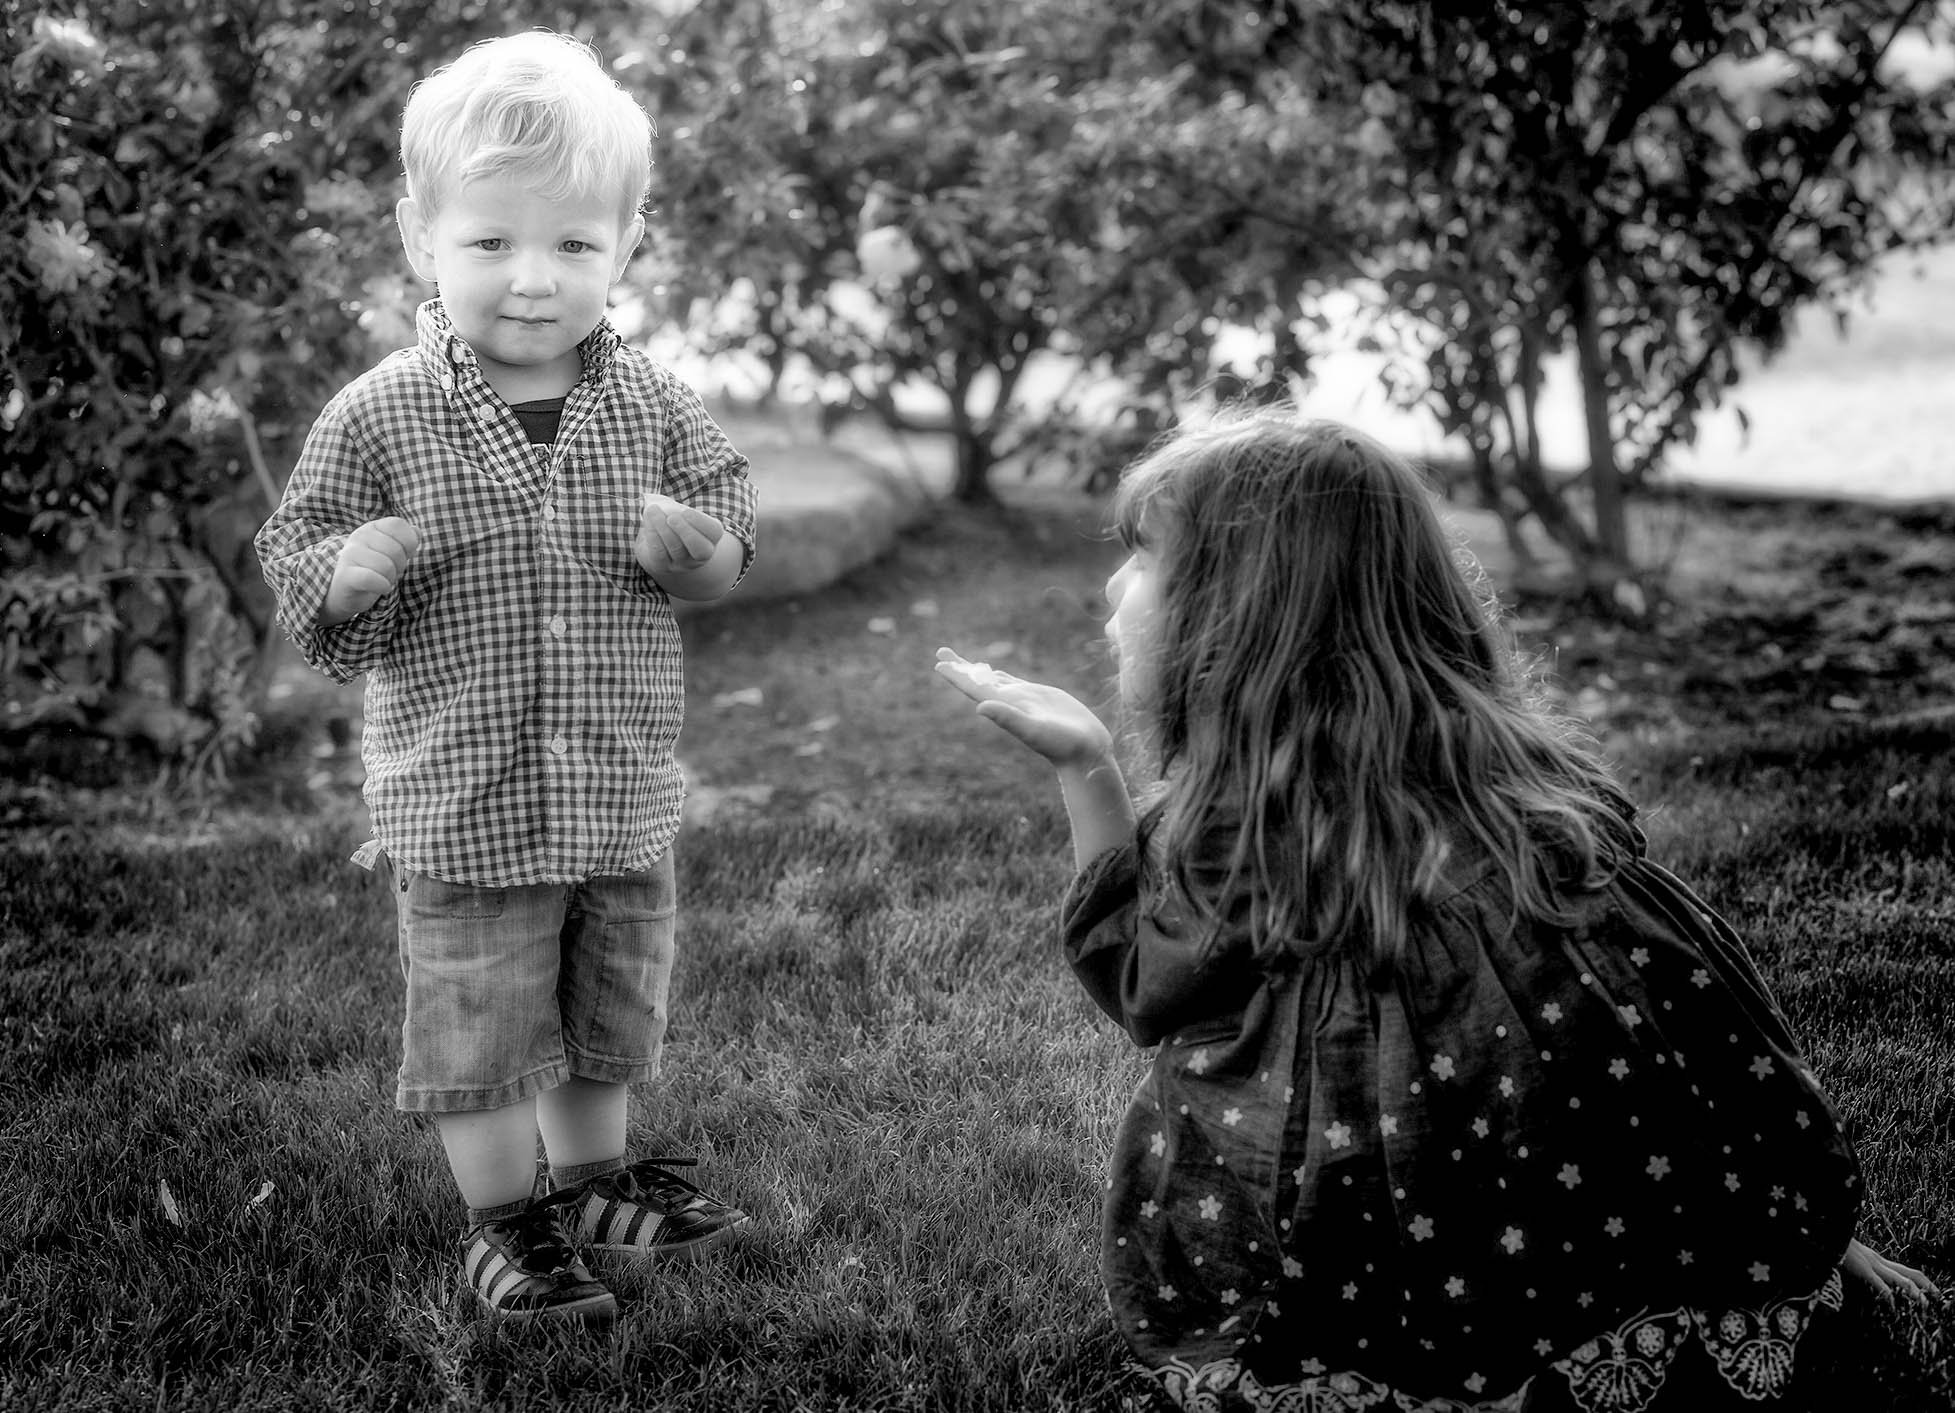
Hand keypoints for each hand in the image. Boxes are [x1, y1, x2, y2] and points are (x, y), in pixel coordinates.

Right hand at [322, 516, 419, 626]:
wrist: (345, 592)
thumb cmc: (373, 570)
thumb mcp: (391, 552)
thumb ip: (406, 540)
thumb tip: (417, 532)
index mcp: (372, 528)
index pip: (398, 525)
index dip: (408, 543)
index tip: (402, 555)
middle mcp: (359, 536)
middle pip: (396, 550)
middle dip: (400, 566)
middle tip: (389, 573)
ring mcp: (349, 554)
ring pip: (386, 566)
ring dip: (390, 579)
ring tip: (381, 580)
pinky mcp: (345, 574)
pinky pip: (372, 579)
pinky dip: (382, 586)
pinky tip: (380, 588)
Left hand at [635, 492, 723, 576]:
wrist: (660, 544)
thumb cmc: (675, 522)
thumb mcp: (682, 513)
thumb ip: (678, 508)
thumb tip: (664, 506)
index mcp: (711, 537)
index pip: (714, 532)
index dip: (701, 522)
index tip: (686, 512)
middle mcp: (701, 554)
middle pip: (700, 549)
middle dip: (686, 531)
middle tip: (672, 518)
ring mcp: (682, 563)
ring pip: (676, 549)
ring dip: (663, 528)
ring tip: (653, 510)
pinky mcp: (664, 566)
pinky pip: (659, 553)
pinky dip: (653, 534)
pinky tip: (648, 520)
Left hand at [934, 646, 1113, 769]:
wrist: (1085, 752)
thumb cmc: (1062, 744)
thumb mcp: (1033, 731)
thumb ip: (1008, 719)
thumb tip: (980, 707)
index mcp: (1005, 707)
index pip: (975, 688)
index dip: (957, 676)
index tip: (938, 663)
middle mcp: (1010, 702)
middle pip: (979, 680)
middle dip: (961, 666)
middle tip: (941, 650)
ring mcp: (1024, 699)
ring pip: (994, 680)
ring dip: (977, 670)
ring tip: (961, 661)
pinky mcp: (1040, 697)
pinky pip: (1013, 682)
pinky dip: (1000, 675)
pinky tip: (993, 672)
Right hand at [1841, 1238, 1940, 1304]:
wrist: (1826, 1232)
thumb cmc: (1832, 1246)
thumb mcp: (1847, 1259)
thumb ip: (1856, 1268)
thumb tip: (1863, 1278)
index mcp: (1876, 1260)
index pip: (1905, 1271)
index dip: (1922, 1281)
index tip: (1932, 1292)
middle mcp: (1878, 1261)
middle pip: (1910, 1273)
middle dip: (1927, 1286)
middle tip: (1939, 1298)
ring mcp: (1871, 1264)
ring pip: (1900, 1279)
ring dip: (1915, 1293)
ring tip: (1925, 1306)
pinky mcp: (1862, 1268)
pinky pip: (1879, 1283)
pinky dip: (1888, 1295)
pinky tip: (1893, 1306)